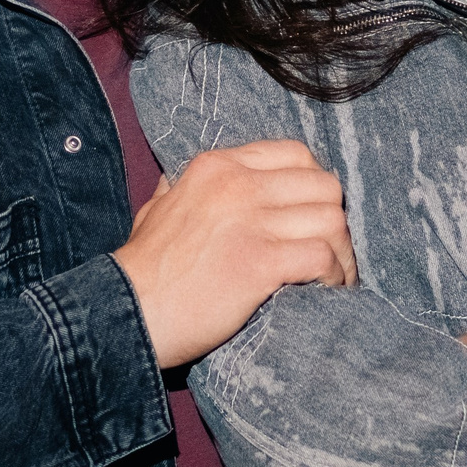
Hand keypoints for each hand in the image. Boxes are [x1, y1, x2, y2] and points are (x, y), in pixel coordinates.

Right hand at [112, 140, 354, 368]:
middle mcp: (237, 185)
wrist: (125, 312)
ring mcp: (249, 221)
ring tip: (334, 279)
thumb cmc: (142, 270)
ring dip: (341, 253)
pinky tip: (325, 292)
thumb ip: (180, 189)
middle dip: (335, 220)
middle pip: (324, 185)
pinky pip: (322, 257)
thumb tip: (181, 182)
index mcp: (217, 166)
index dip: (315, 186)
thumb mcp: (157, 208)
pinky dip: (333, 276)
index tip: (312, 216)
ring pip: (331, 220)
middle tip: (331, 252)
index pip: (296, 154)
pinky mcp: (259, 262)